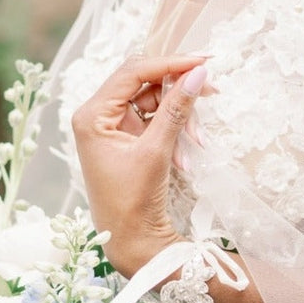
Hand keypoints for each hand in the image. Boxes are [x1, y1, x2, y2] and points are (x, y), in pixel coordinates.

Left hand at [70, 54, 209, 276]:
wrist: (132, 241)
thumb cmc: (134, 200)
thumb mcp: (157, 150)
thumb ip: (177, 109)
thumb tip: (198, 73)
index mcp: (92, 115)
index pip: (133, 72)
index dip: (169, 63)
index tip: (202, 61)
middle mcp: (98, 115)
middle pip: (145, 83)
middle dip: (178, 91)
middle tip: (211, 90)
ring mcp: (113, 126)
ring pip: (155, 101)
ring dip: (180, 116)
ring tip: (197, 142)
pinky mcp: (128, 138)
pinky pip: (156, 119)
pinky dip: (175, 130)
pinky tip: (185, 155)